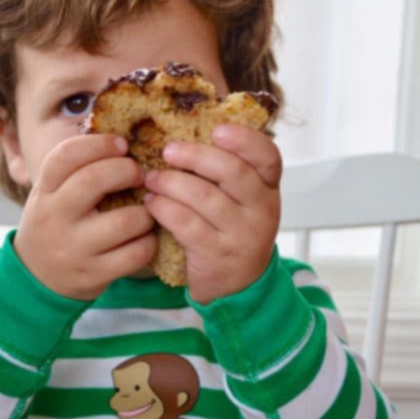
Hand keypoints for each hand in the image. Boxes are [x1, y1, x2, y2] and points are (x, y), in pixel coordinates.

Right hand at [13, 134, 157, 299]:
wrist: (38, 279)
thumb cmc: (56, 224)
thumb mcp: (52, 194)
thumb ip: (76, 171)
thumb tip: (121, 140)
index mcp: (45, 191)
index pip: (66, 155)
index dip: (100, 144)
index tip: (122, 145)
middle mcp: (56, 217)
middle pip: (93, 180)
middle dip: (126, 170)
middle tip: (139, 174)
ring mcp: (75, 248)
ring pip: (124, 221)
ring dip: (145, 212)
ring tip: (145, 210)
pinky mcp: (94, 275)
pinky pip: (135, 254)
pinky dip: (149, 242)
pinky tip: (145, 237)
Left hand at [143, 125, 281, 303]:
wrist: (237, 288)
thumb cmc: (232, 233)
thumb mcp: (243, 203)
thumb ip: (229, 173)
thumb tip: (187, 133)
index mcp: (268, 190)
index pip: (268, 157)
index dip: (245, 140)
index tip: (217, 130)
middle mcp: (261, 211)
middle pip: (232, 172)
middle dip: (195, 156)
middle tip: (168, 151)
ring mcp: (240, 235)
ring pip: (203, 197)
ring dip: (170, 182)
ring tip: (151, 179)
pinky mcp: (216, 255)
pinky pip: (186, 224)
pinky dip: (164, 209)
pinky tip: (152, 203)